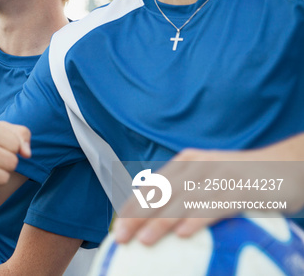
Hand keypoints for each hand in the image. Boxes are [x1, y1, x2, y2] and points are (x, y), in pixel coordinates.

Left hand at [113, 147, 301, 244]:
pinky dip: (196, 220)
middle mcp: (198, 165)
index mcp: (186, 162)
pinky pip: (215, 206)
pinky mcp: (241, 189)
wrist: (289, 165)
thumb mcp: (210, 178)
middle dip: (137, 217)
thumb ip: (186, 191)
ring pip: (183, 201)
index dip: (132, 207)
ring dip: (161, 222)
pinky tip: (182, 234)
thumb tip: (157, 218)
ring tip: (144, 240)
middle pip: (161, 194)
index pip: (152, 186)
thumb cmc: (244, 178)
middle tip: (121, 238)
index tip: (116, 227)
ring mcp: (220, 176)